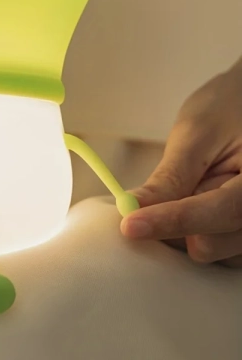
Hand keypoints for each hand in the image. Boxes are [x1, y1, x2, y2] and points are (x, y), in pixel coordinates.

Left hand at [121, 65, 241, 266]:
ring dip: (186, 232)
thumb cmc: (230, 105)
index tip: (130, 225)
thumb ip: (170, 177)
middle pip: (216, 244)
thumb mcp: (197, 134)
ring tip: (188, 189)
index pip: (222, 212)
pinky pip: (219, 252)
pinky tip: (191, 204)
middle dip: (174, 228)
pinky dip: (196, 233)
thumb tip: (132, 209)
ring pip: (215, 254)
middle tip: (150, 201)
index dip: (172, 221)